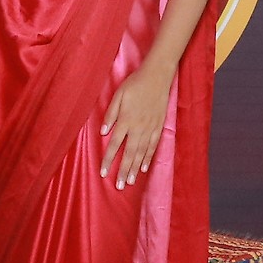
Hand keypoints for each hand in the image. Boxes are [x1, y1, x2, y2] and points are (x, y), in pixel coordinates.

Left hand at [99, 62, 172, 188]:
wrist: (157, 77)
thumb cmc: (135, 84)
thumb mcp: (118, 95)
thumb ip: (110, 114)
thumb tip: (103, 132)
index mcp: (126, 120)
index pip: (115, 145)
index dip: (108, 160)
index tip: (103, 173)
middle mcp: (138, 128)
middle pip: (129, 154)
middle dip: (123, 171)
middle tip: (119, 186)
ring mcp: (150, 129)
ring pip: (142, 153)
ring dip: (135, 169)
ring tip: (130, 182)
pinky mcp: (159, 127)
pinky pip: (153, 146)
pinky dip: (148, 158)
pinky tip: (144, 168)